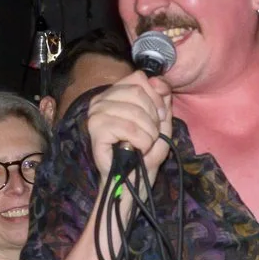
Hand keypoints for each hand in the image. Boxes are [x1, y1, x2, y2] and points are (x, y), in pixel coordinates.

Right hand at [82, 70, 175, 188]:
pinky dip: (141, 141)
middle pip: (138, 92)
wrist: (131, 181)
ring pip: (135, 111)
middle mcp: (101, 100)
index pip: (139, 78)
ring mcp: (96, 114)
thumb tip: (159, 82)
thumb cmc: (143, 152)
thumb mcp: (160, 123)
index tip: (160, 116)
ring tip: (144, 145)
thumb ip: (162, 100)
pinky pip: (128, 127)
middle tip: (151, 135)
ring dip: (148, 133)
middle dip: (153, 117)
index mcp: (115, 94)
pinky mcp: (96, 129)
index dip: (156, 96)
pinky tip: (137, 149)